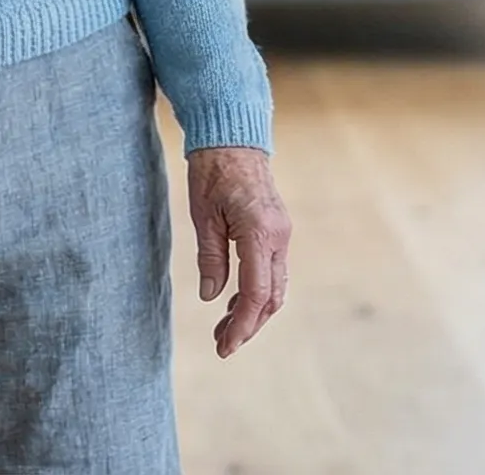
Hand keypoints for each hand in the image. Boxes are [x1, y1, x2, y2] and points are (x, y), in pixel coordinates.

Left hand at [188, 146, 290, 356]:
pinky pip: (273, 270)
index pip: (256, 293)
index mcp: (258, 232)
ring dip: (254, 311)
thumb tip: (212, 297)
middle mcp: (278, 236)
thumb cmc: (212, 171)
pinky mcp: (277, 231)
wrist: (233, 138)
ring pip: (275, 287)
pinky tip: (235, 301)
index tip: (224, 346)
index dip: (242, 325)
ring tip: (224, 327)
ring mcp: (282, 233)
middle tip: (222, 344)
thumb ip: (211, 258)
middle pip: (271, 297)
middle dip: (249, 325)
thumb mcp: (203, 215)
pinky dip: (258, 291)